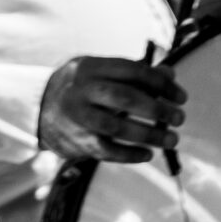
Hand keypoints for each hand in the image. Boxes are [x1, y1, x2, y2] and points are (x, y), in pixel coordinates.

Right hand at [37, 56, 185, 162]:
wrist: (40, 109)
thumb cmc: (82, 88)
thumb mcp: (101, 72)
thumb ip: (134, 73)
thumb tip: (170, 74)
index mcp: (90, 67)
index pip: (132, 71)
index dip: (161, 83)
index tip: (181, 97)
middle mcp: (82, 90)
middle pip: (125, 98)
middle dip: (157, 109)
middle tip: (179, 118)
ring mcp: (79, 117)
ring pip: (117, 127)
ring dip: (150, 135)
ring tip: (172, 139)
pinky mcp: (79, 141)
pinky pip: (108, 151)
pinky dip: (131, 154)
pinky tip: (149, 154)